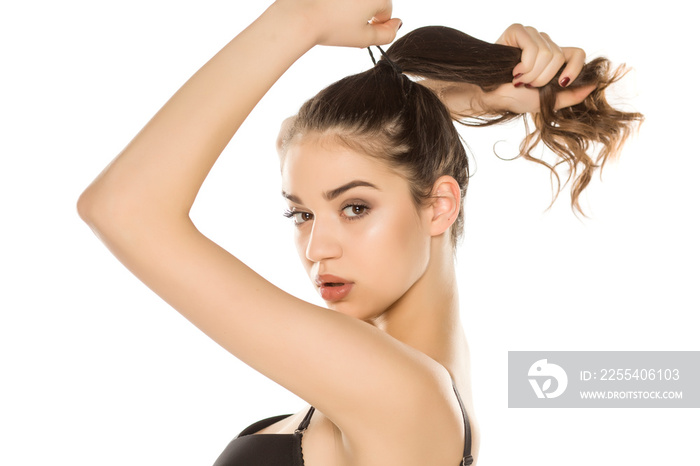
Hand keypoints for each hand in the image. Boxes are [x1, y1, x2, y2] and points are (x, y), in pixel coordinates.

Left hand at [275, 0, 401, 47]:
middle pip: (372, 0)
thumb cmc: (332, 28)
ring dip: (351, 6)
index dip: (375, 26)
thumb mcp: (364, 39)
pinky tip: (328, 6)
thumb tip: (398, 24)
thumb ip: (388, 34)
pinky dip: (338, 1)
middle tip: (346, 26)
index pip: (386, 11)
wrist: (301, 15)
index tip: (359, 33)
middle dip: (364, 12)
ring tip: (335, 16)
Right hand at [487, 24, 593, 112]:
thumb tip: (594, 86)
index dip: (575, 68)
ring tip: (518, 78)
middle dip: (543, 78)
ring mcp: (531, 35)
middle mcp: (544, 43)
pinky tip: (513, 71)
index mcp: (554, 58)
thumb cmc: (514, 98)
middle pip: (559, 57)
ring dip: (531, 74)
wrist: (490, 97)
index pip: (577, 54)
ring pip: (547, 53)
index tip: (561, 83)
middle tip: (527, 84)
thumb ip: (571, 95)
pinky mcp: (518, 31)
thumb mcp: (547, 101)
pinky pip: (533, 48)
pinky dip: (524, 65)